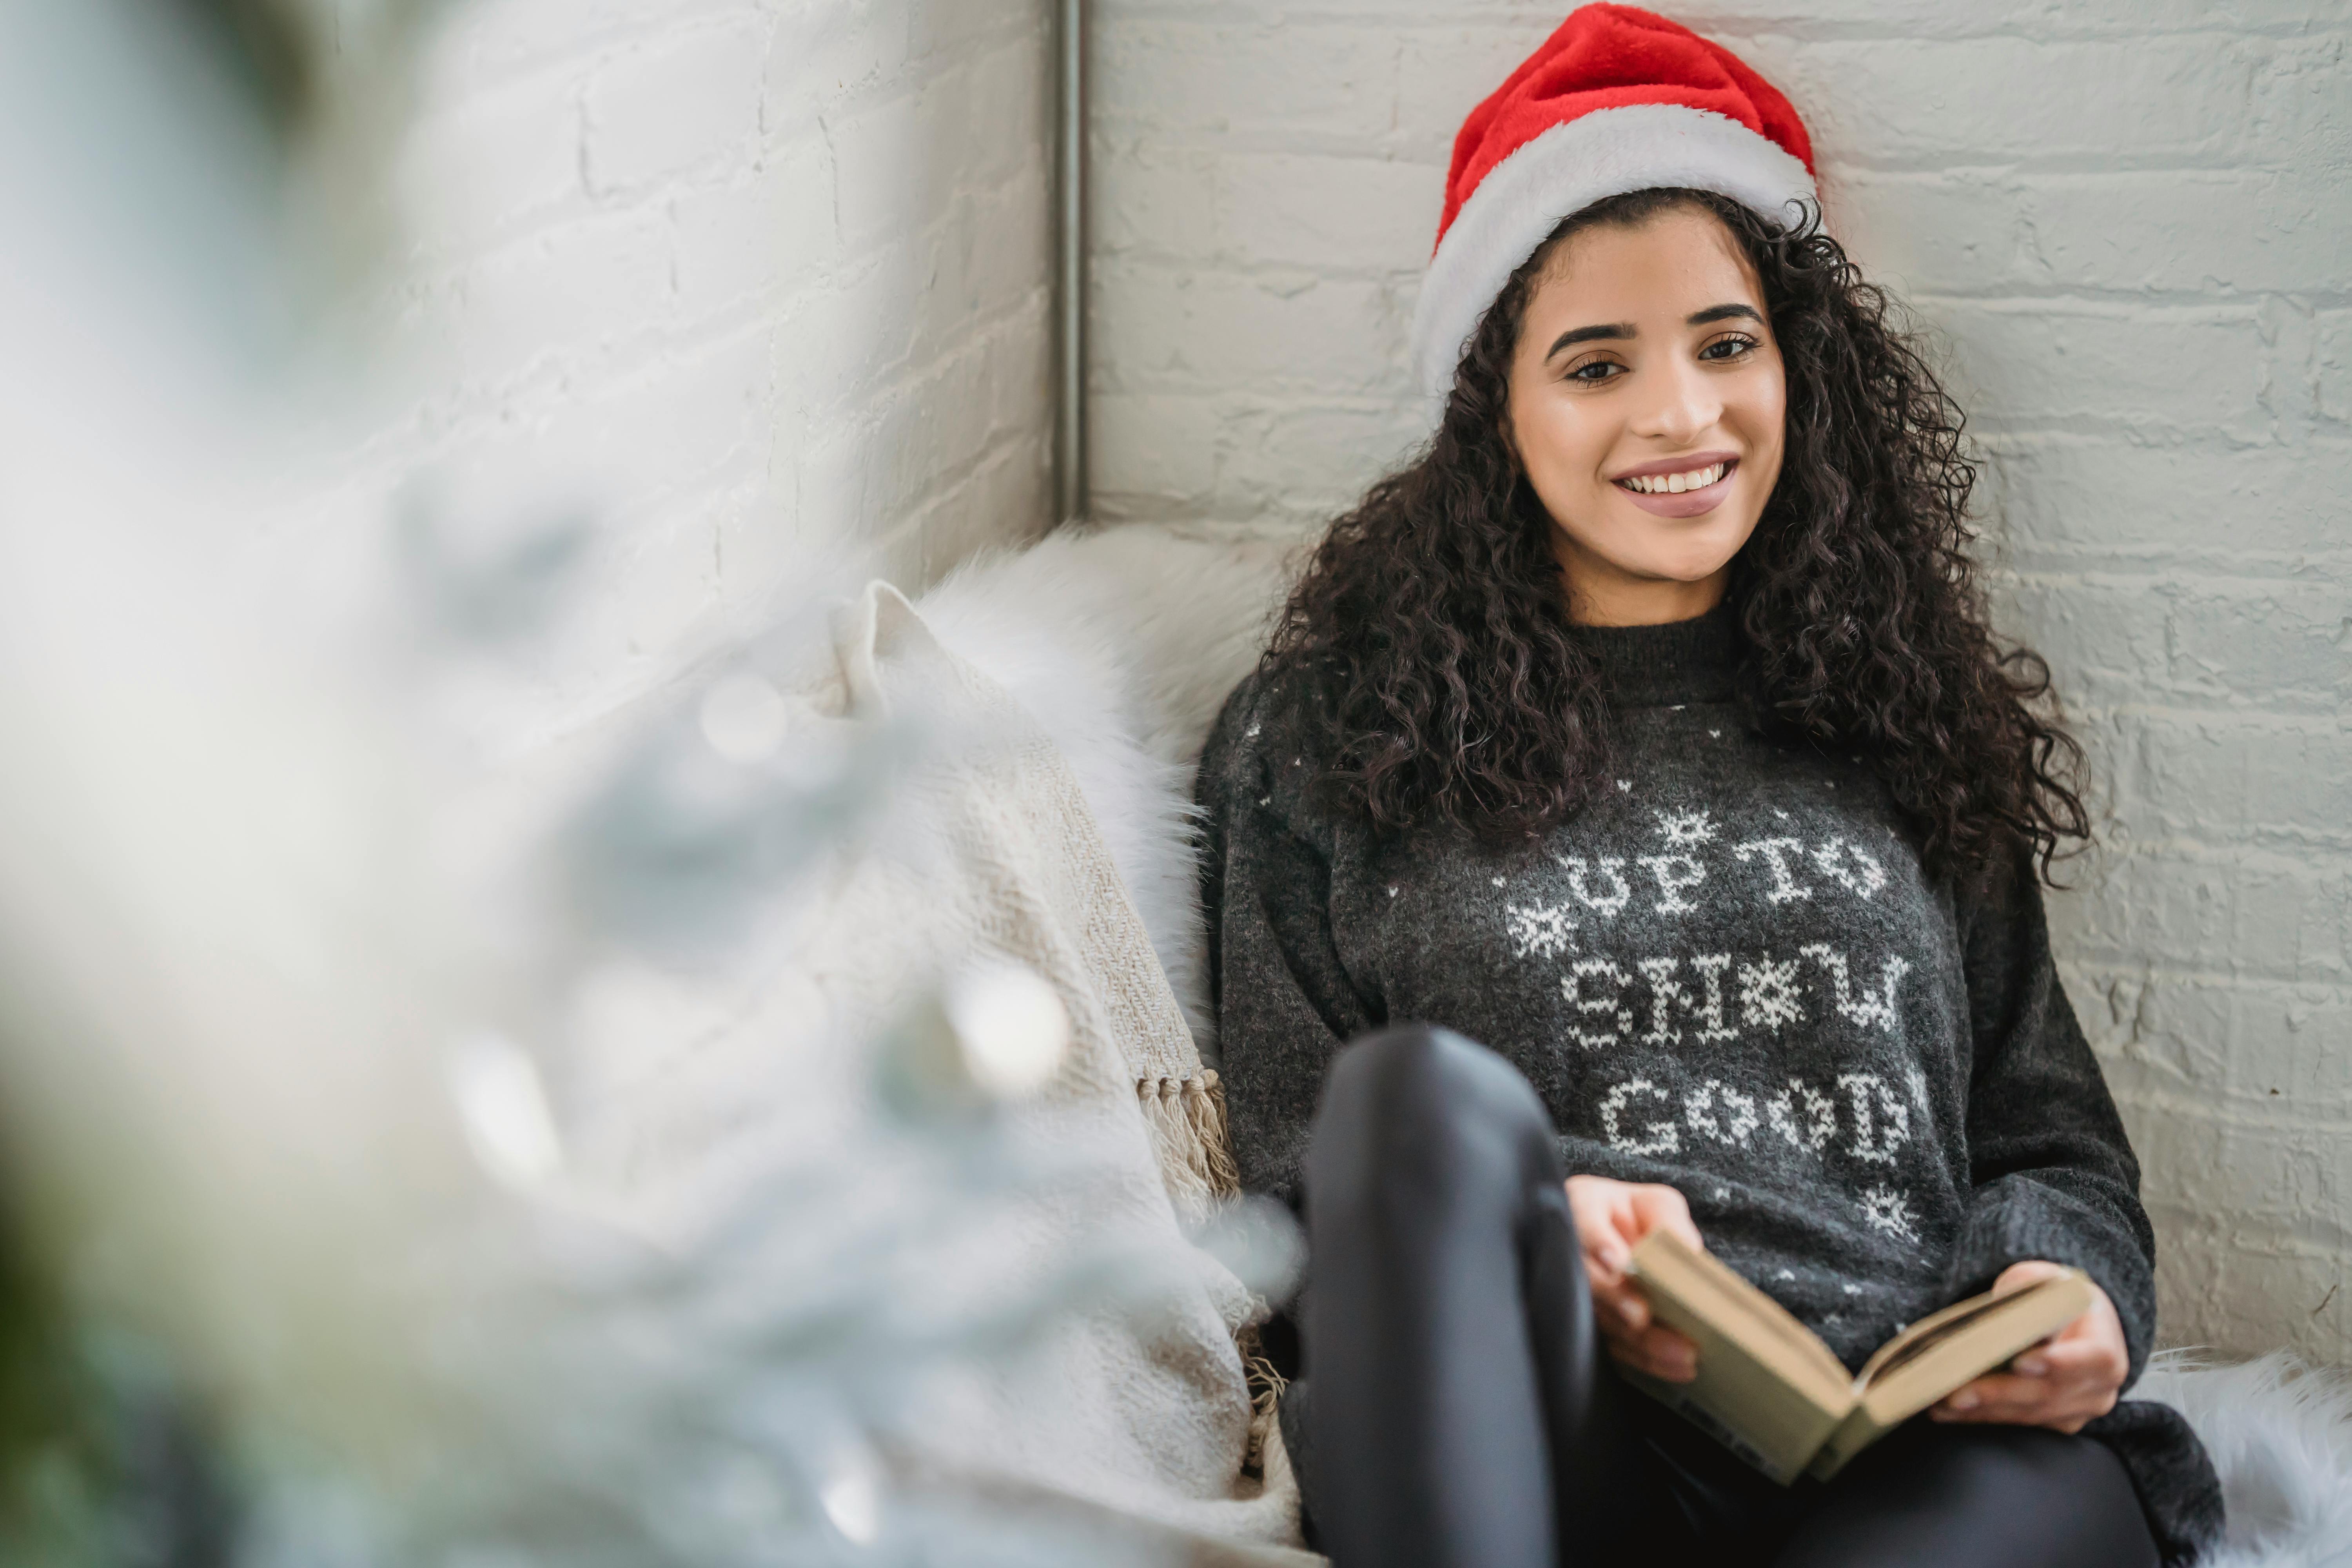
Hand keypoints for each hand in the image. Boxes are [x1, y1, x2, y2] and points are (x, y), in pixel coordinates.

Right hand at [1566, 1174, 1704, 1381]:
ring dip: (1640, 1341)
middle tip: (1645, 1319)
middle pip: (1587, 1280)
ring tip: (1682, 1354)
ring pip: (1602, 1320)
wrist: (1617, 1234)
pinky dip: (1646, 1360)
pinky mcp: (1597, 1325)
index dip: (1598, 1244)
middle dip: (1617, 1301)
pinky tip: (1677, 1368)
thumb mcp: (1655, 1203)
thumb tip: (1687, 1252)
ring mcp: (1580, 1293)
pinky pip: (1615, 1347)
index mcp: (1583, 1208)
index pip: (1584, 1225)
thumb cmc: (1637, 1214)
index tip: (1617, 1263)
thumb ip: (1668, 1221)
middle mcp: (1572, 1252)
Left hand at [1928, 1260, 2127, 1432]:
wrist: (2074, 1321)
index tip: (2021, 1362)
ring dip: (1983, 1412)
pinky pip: (2019, 1423)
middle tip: (1956, 1393)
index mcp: (2105, 1347)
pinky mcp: (2056, 1422)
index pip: (2091, 1358)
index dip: (2059, 1362)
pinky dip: (1983, 1418)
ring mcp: (2079, 1410)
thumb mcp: (2044, 1280)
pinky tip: (1949, 1413)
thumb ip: (2026, 1290)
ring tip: (1941, 1405)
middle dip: (1999, 1394)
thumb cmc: (2055, 1297)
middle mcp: (2098, 1387)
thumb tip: (1999, 1311)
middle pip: (2049, 1393)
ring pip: (2030, 1414)